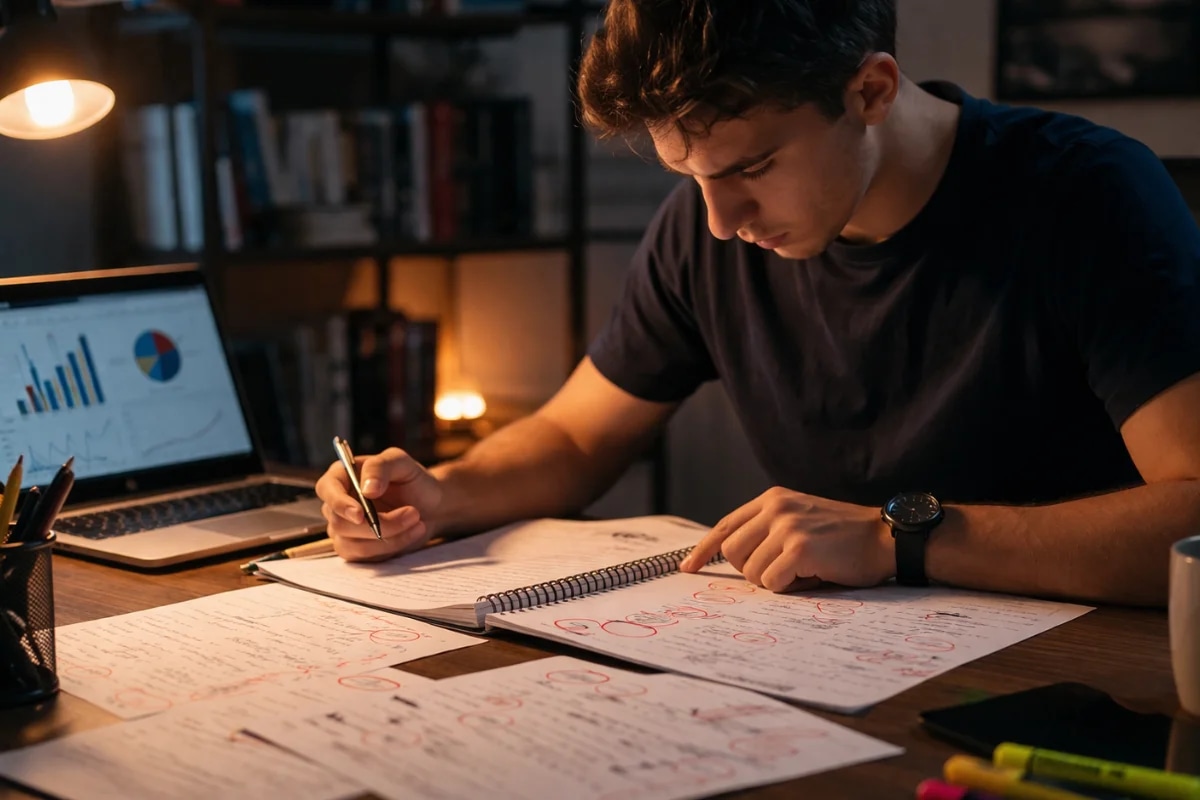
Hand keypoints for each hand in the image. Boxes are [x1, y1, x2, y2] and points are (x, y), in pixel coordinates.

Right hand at [315, 447, 442, 561]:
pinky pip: (366, 556)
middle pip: (340, 523)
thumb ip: (380, 467)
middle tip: (413, 513)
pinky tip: (412, 532)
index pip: (326, 489)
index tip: (360, 514)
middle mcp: (338, 504)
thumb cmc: (413, 480)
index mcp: (341, 476)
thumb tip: (367, 489)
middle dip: (380, 523)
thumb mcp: (401, 462)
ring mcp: (344, 529)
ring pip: (352, 544)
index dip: (339, 503)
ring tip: (417, 520)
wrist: (431, 505)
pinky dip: (392, 546)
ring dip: (389, 537)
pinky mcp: (357, 549)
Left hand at [678, 487, 893, 590]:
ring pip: (751, 572)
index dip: (703, 550)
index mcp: (772, 499)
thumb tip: (731, 560)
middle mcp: (776, 508)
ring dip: (774, 581)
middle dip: (751, 570)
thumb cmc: (843, 538)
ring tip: (803, 571)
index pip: (725, 526)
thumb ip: (767, 531)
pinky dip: (789, 588)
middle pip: (732, 552)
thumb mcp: (800, 520)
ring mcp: (786, 527)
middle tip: (782, 571)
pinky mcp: (799, 548)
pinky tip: (812, 576)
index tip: (688, 568)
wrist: (884, 538)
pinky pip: (773, 583)